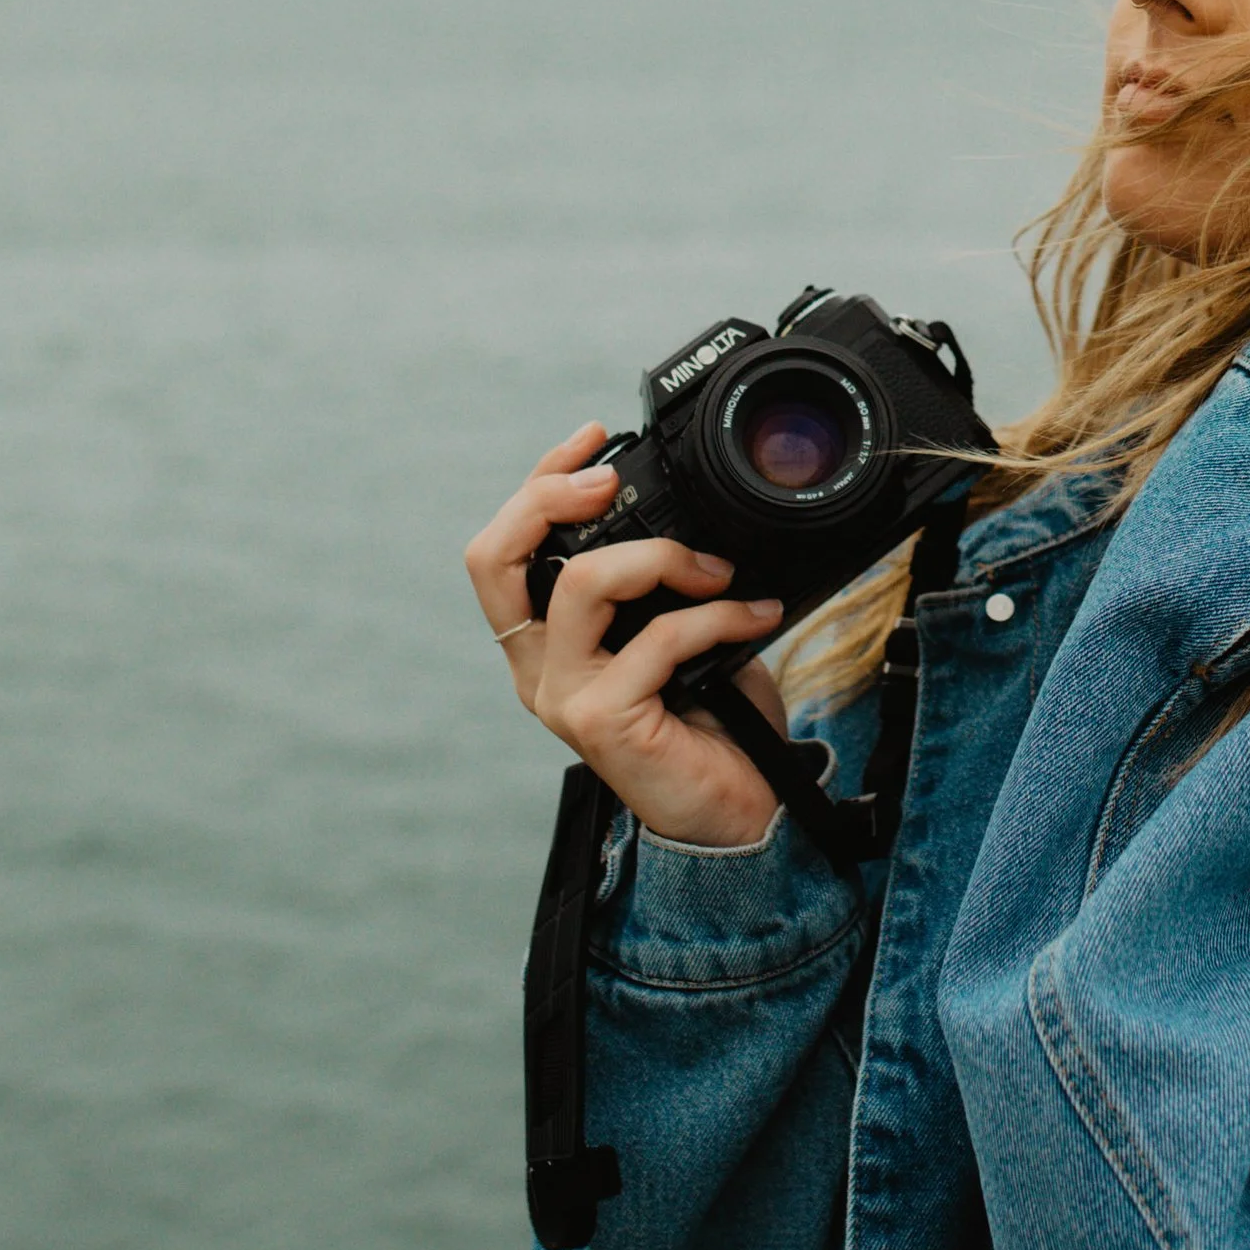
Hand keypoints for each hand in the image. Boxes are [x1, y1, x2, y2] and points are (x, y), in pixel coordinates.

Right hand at [464, 424, 789, 845]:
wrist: (742, 810)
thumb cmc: (714, 723)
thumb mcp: (680, 633)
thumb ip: (661, 584)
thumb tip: (694, 513)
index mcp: (547, 644)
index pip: (504, 550)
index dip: (537, 484)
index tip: (591, 439)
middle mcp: (539, 670)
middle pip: (495, 560)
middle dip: (547, 497)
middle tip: (610, 480)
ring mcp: (564, 697)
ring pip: (582, 585)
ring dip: (661, 557)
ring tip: (717, 571)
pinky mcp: (602, 720)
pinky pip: (656, 638)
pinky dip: (714, 616)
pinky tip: (754, 618)